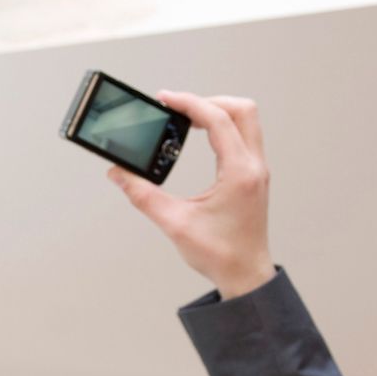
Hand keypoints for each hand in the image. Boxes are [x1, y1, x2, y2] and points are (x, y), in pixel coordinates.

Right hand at [107, 91, 275, 298]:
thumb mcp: (174, 223)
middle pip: (241, 109)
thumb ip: (143, 196)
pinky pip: (245, 136)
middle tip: (179, 108)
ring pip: (247, 120)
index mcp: (239, 172)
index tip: (165, 99)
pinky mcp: (254, 176)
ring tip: (188, 118)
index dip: (189, 103)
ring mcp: (258, 170)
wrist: (245, 276)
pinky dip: (225, 127)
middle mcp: (254, 166)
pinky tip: (203, 136)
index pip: (218, 119)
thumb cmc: (219, 255)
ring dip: (219, 111)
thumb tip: (118, 174)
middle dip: (208, 101)